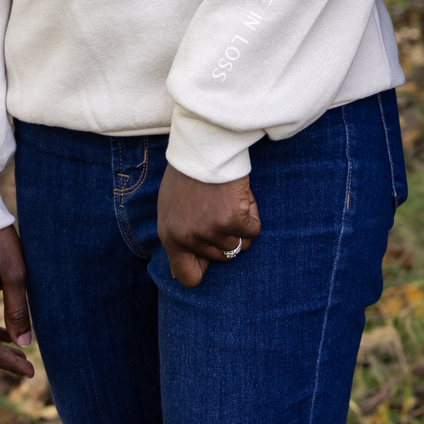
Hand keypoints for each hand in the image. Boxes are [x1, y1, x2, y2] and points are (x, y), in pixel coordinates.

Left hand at [157, 166, 260, 288]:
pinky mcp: (231, 220)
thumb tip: (189, 266)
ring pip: (240, 244)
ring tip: (230, 199)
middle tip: (221, 207)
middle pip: (222, 257)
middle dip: (227, 235)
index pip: (188, 277)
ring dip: (241, 223)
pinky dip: (253, 216)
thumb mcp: (171, 207)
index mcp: (170, 237)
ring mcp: (209, 231)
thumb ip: (179, 235)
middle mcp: (188, 239)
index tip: (213, 249)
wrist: (203, 145)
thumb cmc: (189, 172)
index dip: (205, 266)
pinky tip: (242, 198)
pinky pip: (253, 231)